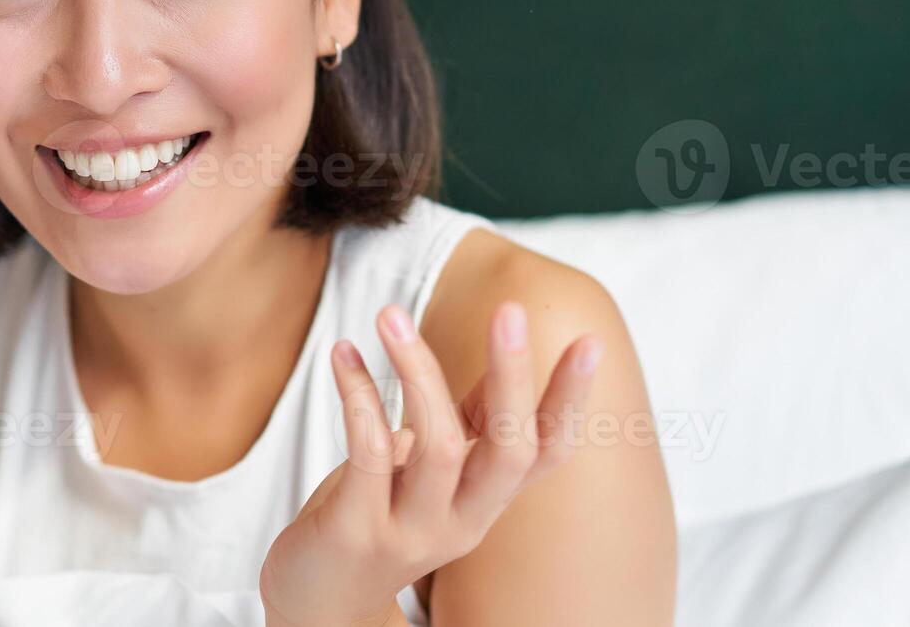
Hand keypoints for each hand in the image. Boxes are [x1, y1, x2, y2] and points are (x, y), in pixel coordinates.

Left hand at [259, 301, 600, 626]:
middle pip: (508, 450)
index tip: (590, 342)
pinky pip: (368, 450)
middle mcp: (461, 522)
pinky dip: (359, 394)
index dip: (571, 401)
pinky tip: (344, 354)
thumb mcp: (429, 475)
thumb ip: (464, 426)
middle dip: (513, 378)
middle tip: (510, 310)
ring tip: (390, 315)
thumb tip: (502, 357)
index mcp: (486, 503)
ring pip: (438, 445)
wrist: (319, 600)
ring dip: (418, 369)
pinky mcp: (356, 530)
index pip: (546, 453)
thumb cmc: (375, 518)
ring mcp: (411, 531)